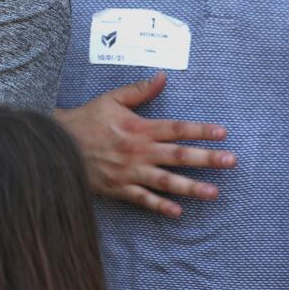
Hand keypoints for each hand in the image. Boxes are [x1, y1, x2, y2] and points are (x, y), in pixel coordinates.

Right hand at [56, 72, 235, 217]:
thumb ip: (139, 91)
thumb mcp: (111, 100)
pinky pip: (142, 199)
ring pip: (166, 181)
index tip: (222, 132)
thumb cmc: (86, 120)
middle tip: (231, 161)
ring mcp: (129, 171)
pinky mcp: (119, 187)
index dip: (200, 130)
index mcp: (138, 128)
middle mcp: (138, 151)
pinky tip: (177, 212)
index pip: (176, 128)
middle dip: (207, 159)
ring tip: (214, 192)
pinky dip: (159, 206)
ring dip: (191, 187)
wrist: (57, 143)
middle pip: (178, 156)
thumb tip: (163, 77)